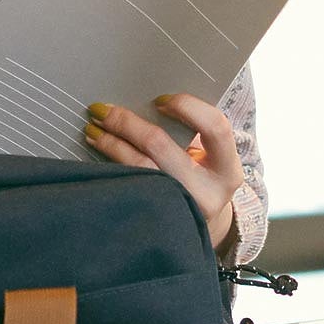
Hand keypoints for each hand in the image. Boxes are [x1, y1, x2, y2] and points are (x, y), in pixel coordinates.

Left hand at [84, 93, 241, 252]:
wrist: (203, 224)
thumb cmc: (203, 177)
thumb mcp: (209, 157)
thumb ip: (191, 132)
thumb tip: (143, 101)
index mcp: (228, 170)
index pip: (215, 127)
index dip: (186, 106)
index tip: (159, 99)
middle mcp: (207, 193)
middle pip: (160, 147)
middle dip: (127, 123)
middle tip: (104, 109)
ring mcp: (180, 210)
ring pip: (138, 168)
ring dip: (111, 143)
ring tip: (95, 128)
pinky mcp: (155, 220)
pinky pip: (128, 186)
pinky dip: (110, 163)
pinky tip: (99, 148)